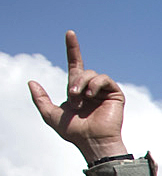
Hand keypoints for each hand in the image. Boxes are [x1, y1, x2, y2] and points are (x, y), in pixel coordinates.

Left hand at [27, 32, 128, 161]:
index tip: (69, 33)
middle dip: (74, 81)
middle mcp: (91, 88)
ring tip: (82, 100)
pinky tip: (91, 96)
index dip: (72, 49)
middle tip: (73, 98)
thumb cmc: (74, 132)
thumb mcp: (50, 114)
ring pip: (92, 74)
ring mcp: (104, 91)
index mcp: (78, 90)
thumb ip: (40, 98)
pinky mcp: (116, 94)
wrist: (92, 141)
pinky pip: (104, 79)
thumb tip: (31, 82)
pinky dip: (95, 85)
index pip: (75, 65)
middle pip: (82, 71)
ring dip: (83, 84)